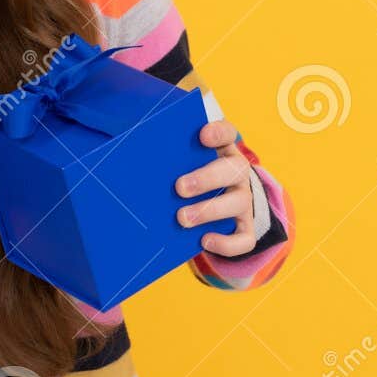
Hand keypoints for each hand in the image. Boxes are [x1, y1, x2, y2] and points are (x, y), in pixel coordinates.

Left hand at [174, 119, 258, 255]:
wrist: (218, 211)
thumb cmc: (190, 180)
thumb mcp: (183, 166)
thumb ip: (168, 160)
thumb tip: (130, 162)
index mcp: (222, 151)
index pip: (227, 133)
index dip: (218, 133)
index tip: (202, 136)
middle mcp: (238, 174)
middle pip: (234, 169)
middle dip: (206, 178)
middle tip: (180, 187)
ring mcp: (244, 201)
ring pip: (238, 202)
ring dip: (209, 210)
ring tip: (182, 218)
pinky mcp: (246, 229)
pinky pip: (244, 239)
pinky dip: (226, 243)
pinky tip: (204, 241)